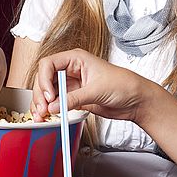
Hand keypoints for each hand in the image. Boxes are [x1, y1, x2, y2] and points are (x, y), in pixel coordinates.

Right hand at [32, 48, 162, 123]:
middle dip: (40, 95)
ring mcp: (71, 85)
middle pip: (44, 79)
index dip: (44, 79)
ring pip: (47, 93)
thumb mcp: (97, 90)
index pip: (49, 64)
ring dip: (41, 105)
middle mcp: (70, 70)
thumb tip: (53, 106)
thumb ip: (74, 98)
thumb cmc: (124, 85)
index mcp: (76, 59)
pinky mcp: (73, 98)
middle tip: (42, 110)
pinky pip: (55, 103)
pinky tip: (47, 118)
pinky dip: (49, 111)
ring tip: (41, 117)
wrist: (136, 100)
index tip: (48, 95)